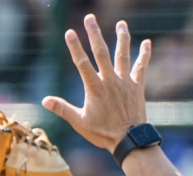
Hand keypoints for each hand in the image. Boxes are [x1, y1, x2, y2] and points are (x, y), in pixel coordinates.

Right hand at [42, 15, 150, 152]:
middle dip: (94, 33)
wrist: (129, 140)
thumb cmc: (103, 133)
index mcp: (94, 88)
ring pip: (122, 54)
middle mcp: (110, 81)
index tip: (69, 32)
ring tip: (121, 23)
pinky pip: (141, 67)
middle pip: (101, 52)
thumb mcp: (79, 123)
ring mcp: (125, 82)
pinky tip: (147, 42)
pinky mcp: (137, 86)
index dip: (74, 47)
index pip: (82, 63)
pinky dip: (144, 54)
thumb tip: (45, 100)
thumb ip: (63, 109)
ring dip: (122, 37)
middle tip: (90, 18)